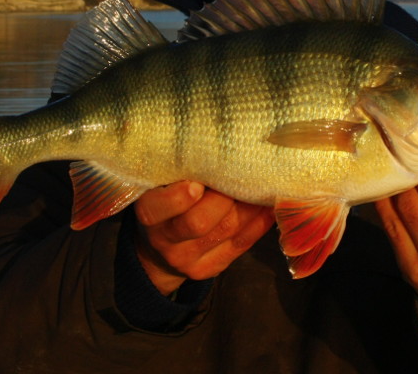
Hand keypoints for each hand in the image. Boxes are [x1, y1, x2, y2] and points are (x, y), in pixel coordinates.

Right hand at [133, 181, 274, 295]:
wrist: (160, 246)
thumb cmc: (165, 200)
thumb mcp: (161, 183)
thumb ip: (181, 169)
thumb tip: (221, 148)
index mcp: (148, 212)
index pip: (159, 207)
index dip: (181, 195)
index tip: (198, 180)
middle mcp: (164, 240)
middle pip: (199, 222)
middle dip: (227, 195)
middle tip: (244, 172)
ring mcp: (187, 259)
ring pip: (227, 230)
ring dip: (251, 205)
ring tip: (265, 183)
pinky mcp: (208, 269)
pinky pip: (241, 244)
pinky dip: (260, 222)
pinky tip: (269, 205)